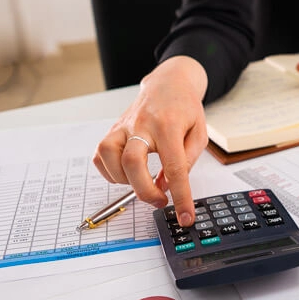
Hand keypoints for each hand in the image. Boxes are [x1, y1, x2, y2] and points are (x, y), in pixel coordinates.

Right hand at [93, 56, 208, 226]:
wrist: (169, 84)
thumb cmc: (185, 109)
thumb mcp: (199, 133)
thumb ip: (186, 161)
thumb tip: (167, 185)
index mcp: (169, 126)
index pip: (174, 168)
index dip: (180, 196)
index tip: (185, 216)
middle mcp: (142, 125)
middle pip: (131, 162)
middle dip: (143, 190)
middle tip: (159, 201)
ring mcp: (123, 126)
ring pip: (109, 156)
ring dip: (124, 180)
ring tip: (142, 182)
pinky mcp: (113, 129)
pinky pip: (99, 155)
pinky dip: (109, 171)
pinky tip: (125, 173)